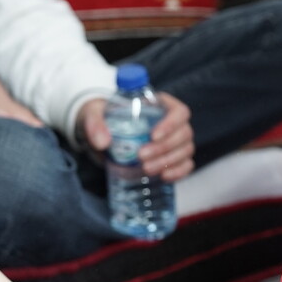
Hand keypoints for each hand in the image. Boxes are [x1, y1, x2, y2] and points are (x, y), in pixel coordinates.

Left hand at [80, 91, 195, 180]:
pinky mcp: (174, 158)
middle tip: (141, 156)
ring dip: (169, 161)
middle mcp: (174, 122)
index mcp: (161, 105)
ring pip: (186, 150)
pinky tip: (164, 176)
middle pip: (184, 133)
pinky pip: (186, 164)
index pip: (179, 112)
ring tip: (146, 169)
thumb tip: (103, 142)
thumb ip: (95, 124)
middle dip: (165, 148)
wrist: (104, 133)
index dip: (171, 124)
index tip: (153, 136)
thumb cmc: (104, 118)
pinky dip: (179, 172)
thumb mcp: (94, 114)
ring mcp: (176, 141)